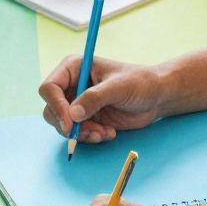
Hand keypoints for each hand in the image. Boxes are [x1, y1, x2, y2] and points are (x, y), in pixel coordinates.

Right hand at [39, 54, 164, 140]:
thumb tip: (73, 114)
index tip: (70, 124)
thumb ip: (95, 98)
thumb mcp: (118, 87)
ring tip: (104, 132)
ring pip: (62, 125)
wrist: (155, 97)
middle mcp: (71, 86)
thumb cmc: (140, 83)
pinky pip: (76, 133)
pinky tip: (108, 133)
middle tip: (90, 132)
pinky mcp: (85, 119)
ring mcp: (77, 104)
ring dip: (82, 133)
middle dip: (69, 125)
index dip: (56, 106)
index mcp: (73, 68)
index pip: (50, 88)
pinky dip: (90, 137)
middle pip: (51, 109)